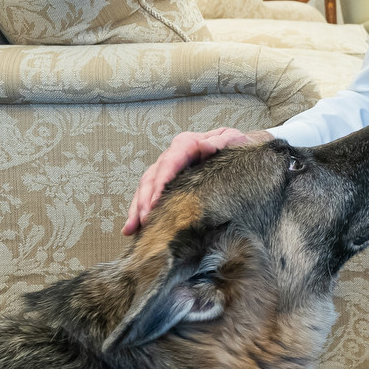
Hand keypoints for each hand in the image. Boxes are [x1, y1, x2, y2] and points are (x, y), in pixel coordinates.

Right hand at [122, 128, 273, 234]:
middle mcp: (172, 156)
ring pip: (145, 188)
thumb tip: (205, 146)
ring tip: (133, 228)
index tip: (155, 201)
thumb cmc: (235, 145)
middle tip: (145, 220)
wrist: (236, 149)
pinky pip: (148, 197)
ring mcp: (166, 170)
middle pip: (152, 177)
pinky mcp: (166, 183)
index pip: (170, 162)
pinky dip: (139, 212)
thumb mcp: (233, 139)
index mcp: (186, 144)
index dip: (161, 181)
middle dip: (145, 199)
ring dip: (137, 208)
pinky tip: (132, 229)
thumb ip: (221, 142)